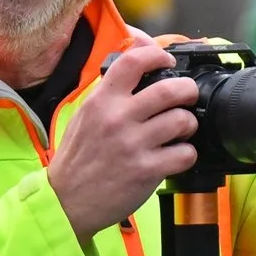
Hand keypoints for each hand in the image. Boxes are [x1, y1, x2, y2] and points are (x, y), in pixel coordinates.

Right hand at [49, 41, 198, 246]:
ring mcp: (134, 144)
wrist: (66, 200)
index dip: (158, 55)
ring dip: (189, 124)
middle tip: (187, 96)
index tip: (168, 61)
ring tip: (181, 130)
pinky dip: (187, 153)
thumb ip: (110, 92)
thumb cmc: (78, 158)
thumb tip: (138, 63)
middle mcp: (118, 118)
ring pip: (182, 120)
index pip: (134, 61)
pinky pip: (185, 153)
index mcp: (102, 100)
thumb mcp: (85, 115)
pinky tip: (177, 155)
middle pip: (170, 89)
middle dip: (188, 90)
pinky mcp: (147, 170)